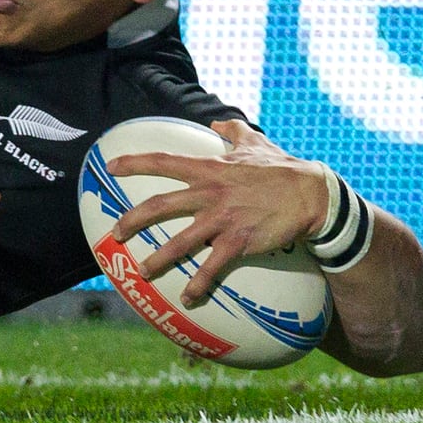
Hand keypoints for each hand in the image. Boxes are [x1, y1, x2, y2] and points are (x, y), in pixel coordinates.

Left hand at [108, 119, 326, 306]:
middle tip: (115, 233)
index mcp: (208, 169)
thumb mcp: (254, 142)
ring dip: (158, 259)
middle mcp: (209, 193)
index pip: (163, 162)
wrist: (311, 195)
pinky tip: (188, 297)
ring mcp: (222, 219)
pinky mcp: (239, 242)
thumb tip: (217, 124)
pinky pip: (212, 266)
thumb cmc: (282, 168)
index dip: (134, 163)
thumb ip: (232, 132)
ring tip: (142, 272)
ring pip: (180, 242)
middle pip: (159, 206)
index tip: (111, 166)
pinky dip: (198, 283)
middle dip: (132, 220)